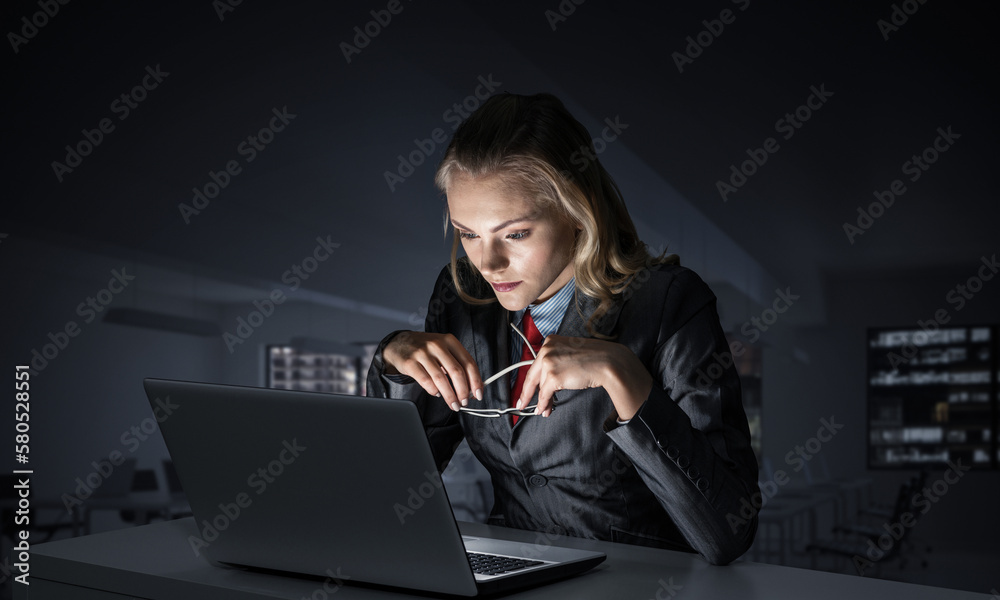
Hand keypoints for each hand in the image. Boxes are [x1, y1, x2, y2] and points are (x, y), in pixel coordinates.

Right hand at [383, 331, 484, 411]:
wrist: (399, 343)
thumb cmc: (426, 349)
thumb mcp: (444, 349)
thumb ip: (457, 364)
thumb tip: (471, 387)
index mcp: (450, 341)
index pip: (468, 362)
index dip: (475, 381)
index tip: (478, 393)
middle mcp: (437, 345)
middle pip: (456, 371)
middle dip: (463, 391)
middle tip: (465, 402)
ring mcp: (422, 353)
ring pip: (441, 379)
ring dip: (450, 396)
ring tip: (453, 404)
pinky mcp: (410, 362)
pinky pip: (426, 381)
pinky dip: (434, 391)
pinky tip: (437, 393)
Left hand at [517, 335, 652, 420]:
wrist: (608, 362)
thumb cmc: (594, 359)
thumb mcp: (570, 353)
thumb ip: (556, 362)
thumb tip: (546, 382)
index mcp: (550, 341)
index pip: (536, 364)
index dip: (530, 380)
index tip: (525, 389)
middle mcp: (547, 349)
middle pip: (532, 375)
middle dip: (527, 392)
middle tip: (521, 403)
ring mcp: (549, 362)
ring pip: (539, 387)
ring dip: (541, 401)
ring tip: (542, 410)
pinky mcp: (553, 376)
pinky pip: (545, 394)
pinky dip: (544, 403)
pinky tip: (545, 409)